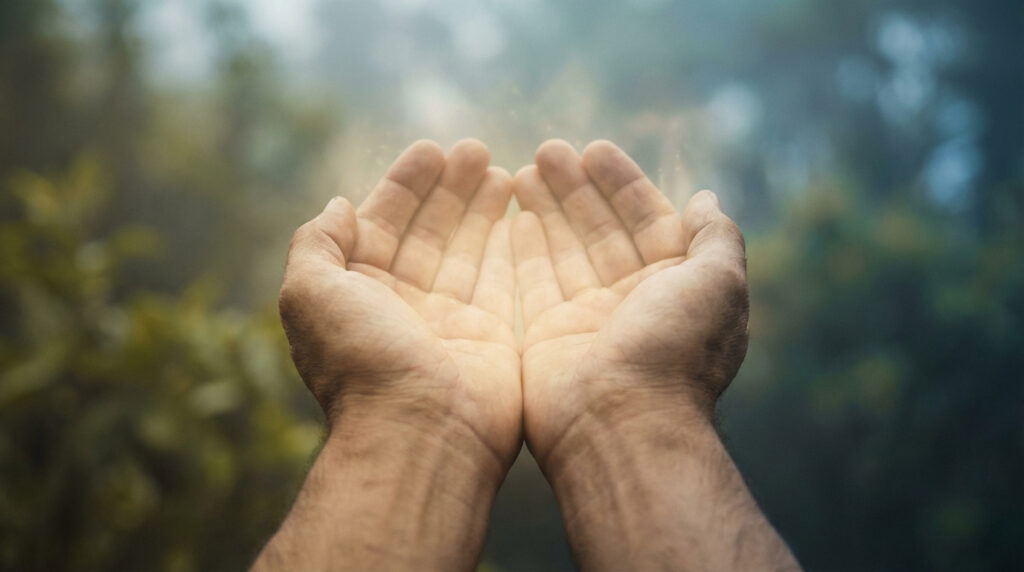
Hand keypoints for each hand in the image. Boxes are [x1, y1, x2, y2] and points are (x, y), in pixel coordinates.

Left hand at [279, 138, 520, 473]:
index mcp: (357, 292)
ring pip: (467, 248)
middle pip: (428, 230)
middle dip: (449, 188)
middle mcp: (402, 303)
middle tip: (475, 148)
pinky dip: (508, 243)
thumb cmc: (361, 361)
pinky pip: (500, 277)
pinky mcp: (489, 334)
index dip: (404, 185)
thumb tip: (338, 205)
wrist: (418, 431)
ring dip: (481, 207)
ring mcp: (448, 320)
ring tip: (500, 168)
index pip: (382, 223)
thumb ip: (317, 243)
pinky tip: (521, 211)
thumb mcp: (309, 293)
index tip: (431, 149)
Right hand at [511, 139, 748, 470]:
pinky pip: (534, 281)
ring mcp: (589, 318)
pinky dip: (524, 248)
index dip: (623, 182)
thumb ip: (715, 237)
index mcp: (676, 286)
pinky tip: (511, 215)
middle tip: (547, 150)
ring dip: (546, 208)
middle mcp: (632, 300)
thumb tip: (706, 198)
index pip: (647, 219)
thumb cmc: (674, 351)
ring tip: (521, 169)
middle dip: (576, 188)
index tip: (594, 148)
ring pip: (564, 250)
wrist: (621, 424)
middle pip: (600, 229)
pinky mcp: (549, 335)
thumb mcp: (719, 283)